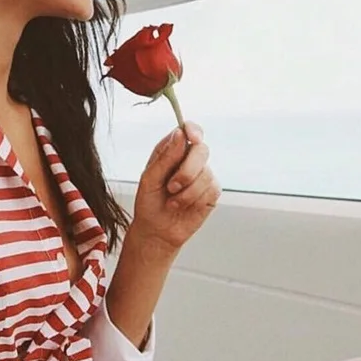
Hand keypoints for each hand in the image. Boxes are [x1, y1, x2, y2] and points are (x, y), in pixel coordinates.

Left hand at [132, 122, 220, 252]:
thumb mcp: (150, 178)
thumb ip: (165, 156)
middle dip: (187, 170)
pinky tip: (183, 205)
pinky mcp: (211, 192)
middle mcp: (189, 159)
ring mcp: (202, 175)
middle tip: (172, 186)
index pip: (189, 130)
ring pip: (206, 173)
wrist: (156, 230)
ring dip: (187, 191)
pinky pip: (211, 189)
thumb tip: (180, 134)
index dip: (193, 130)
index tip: (192, 137)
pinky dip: (194, 199)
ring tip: (172, 200)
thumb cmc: (149, 203)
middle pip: (202, 150)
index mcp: (172, 150)